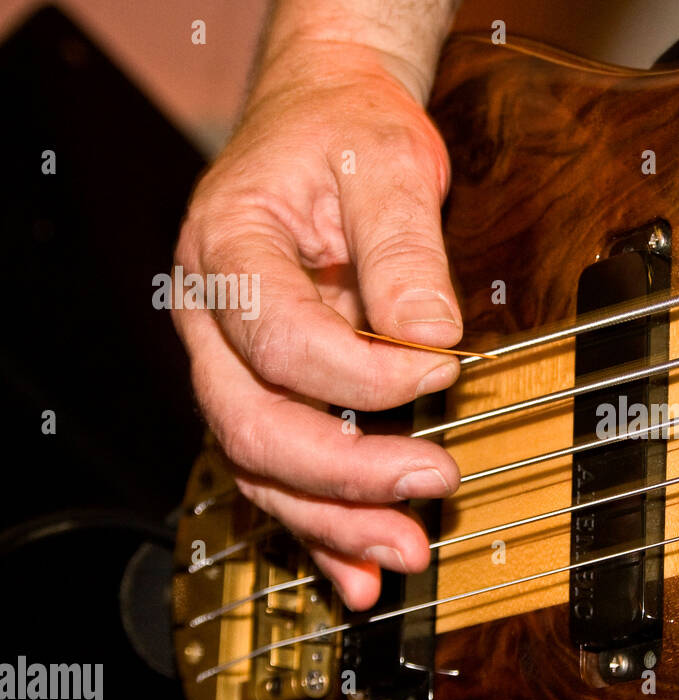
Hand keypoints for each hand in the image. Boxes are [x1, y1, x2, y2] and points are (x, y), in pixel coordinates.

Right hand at [172, 43, 460, 611]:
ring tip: (406, 550)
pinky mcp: (267, 390)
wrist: (322, 124)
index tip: (444, 370)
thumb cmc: (344, 134)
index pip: (283, 339)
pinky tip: (359, 575)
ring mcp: (233, 362)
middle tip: (431, 485)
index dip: (366, 372)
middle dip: (347, 473)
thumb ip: (405, 250)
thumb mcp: (387, 162)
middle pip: (255, 424)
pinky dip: (320, 529)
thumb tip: (431, 339)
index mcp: (228, 251)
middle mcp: (213, 318)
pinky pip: (281, 473)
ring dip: (333, 521)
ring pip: (261, 466)